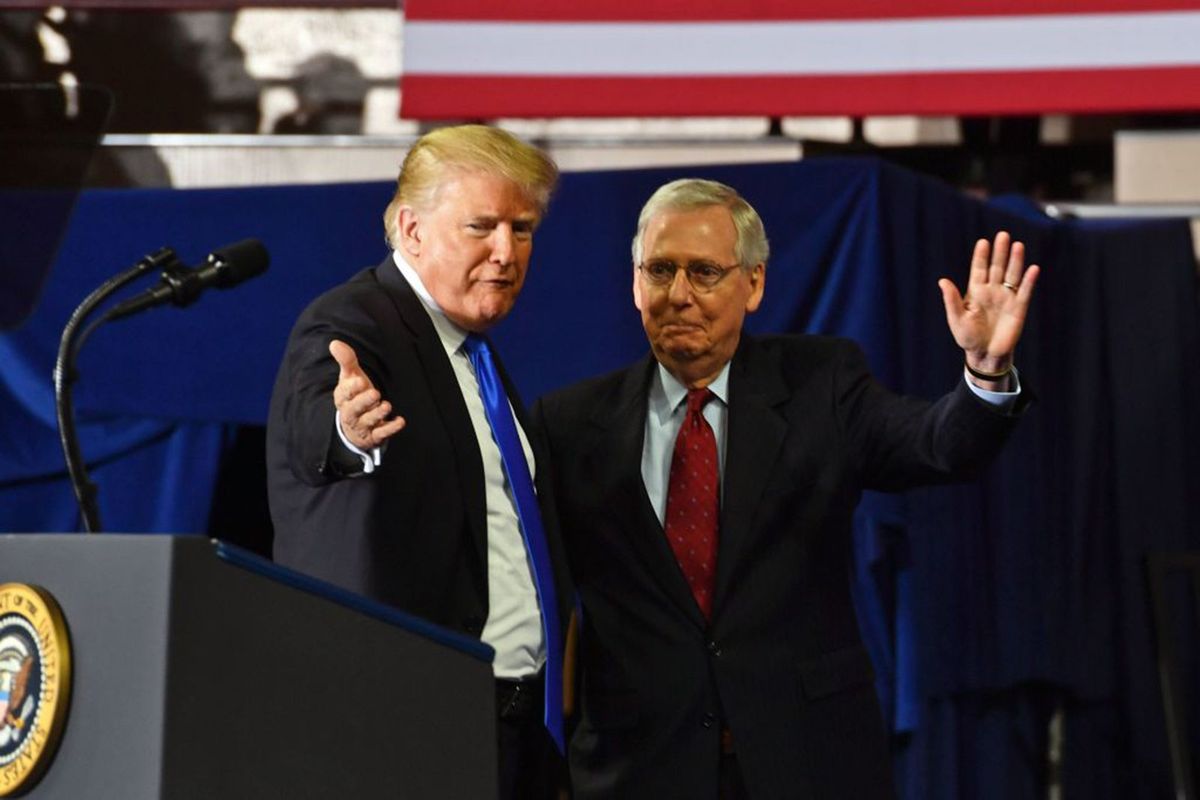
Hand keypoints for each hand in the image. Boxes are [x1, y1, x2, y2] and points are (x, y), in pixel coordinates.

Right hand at [330, 339, 405, 449]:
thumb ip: (346, 361)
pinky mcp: (374, 436)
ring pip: (368, 421)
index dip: (351, 388)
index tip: (359, 380)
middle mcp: (350, 413)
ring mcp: (362, 426)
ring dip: (377, 414)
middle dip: (364, 401)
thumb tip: (334, 343)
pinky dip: (390, 428)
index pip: (344, 394)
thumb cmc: (354, 397)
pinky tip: (400, 421)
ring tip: (386, 405)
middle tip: (375, 393)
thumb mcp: (350, 378)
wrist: (355, 426)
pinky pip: (381, 434)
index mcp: (343, 398)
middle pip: (354, 409)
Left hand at [938, 231, 1039, 384]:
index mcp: (976, 291)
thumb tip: (942, 280)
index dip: (981, 256)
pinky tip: (1033, 269)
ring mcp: (1006, 298)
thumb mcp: (956, 318)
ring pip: (1012, 275)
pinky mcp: (1019, 308)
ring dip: (1015, 261)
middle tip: (1003, 235)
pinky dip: (1029, 281)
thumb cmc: (967, 337)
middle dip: (1000, 252)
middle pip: (997, 267)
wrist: (985, 355)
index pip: (979, 269)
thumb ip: (951, 299)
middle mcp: (992, 291)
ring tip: (1017, 245)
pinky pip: (1025, 291)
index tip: (984, 242)